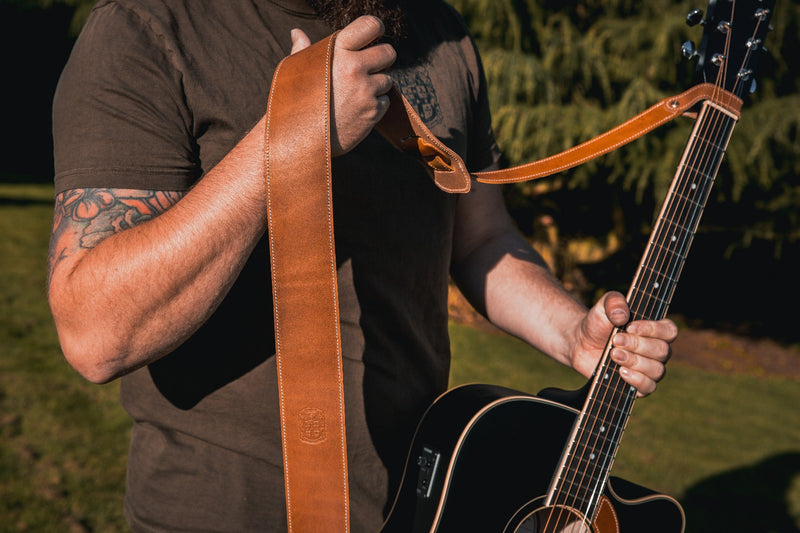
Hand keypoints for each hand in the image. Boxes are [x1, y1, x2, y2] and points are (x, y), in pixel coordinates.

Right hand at [290, 16, 396, 155]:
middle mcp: (354, 67)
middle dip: (382, 60)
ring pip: (388, 79)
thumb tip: (297, 33)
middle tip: (368, 69)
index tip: (373, 38)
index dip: (375, 30)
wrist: (299, 138)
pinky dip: (376, 105)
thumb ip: (303, 49)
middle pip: (388, 52)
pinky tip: (357, 109)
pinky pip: (386, 101)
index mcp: (338, 50)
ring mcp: (365, 90)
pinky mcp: (373, 111)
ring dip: (377, 85)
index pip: (370, 25)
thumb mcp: (295, 69)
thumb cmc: (294, 100)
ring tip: (355, 94)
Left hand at [571, 291, 676, 396]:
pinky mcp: (638, 384)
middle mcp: (657, 350)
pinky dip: (636, 380)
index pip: (669, 331)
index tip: (630, 327)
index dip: (653, 329)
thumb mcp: (603, 306)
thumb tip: (623, 315)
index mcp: (655, 329)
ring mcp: (649, 368)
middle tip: (615, 340)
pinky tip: (621, 371)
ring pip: (657, 370)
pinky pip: (648, 387)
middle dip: (637, 345)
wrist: (581, 343)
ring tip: (613, 354)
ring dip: (635, 362)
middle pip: (662, 351)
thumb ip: (614, 302)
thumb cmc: (598, 322)